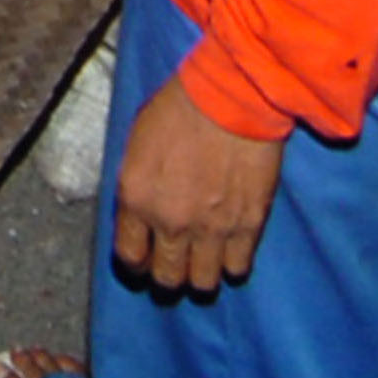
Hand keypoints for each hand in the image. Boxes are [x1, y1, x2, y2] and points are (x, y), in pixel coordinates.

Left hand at [112, 75, 285, 294]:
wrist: (232, 94)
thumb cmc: (181, 105)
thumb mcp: (138, 141)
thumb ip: (137, 184)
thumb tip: (141, 209)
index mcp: (136, 199)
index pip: (129, 257)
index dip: (138, 262)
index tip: (147, 257)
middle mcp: (170, 222)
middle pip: (167, 278)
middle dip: (170, 273)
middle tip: (179, 259)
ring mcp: (211, 228)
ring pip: (203, 282)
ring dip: (202, 272)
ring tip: (207, 256)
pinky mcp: (248, 225)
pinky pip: (237, 268)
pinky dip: (233, 262)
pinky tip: (232, 247)